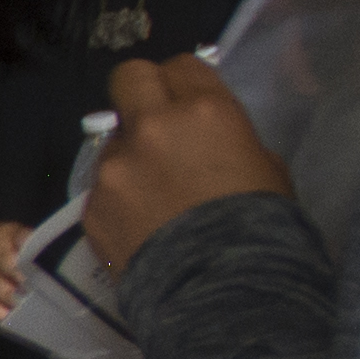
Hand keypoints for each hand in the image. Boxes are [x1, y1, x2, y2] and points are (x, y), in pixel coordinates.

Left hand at [87, 53, 286, 274]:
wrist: (223, 293)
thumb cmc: (263, 230)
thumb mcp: (267, 168)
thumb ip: (231, 138)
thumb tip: (210, 137)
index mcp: (206, 111)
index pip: (183, 65)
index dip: (185, 83)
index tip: (188, 102)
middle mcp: (153, 127)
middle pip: (128, 77)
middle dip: (141, 93)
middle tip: (155, 121)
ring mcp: (116, 166)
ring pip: (113, 139)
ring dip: (130, 155)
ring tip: (154, 195)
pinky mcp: (92, 204)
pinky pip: (102, 187)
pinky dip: (118, 199)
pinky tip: (141, 227)